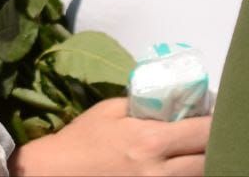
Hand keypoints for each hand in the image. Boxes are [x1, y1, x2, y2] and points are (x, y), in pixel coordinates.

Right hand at [11, 98, 209, 175]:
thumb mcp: (108, 110)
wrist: (59, 171)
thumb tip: (169, 100)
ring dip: (197, 160)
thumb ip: (142, 105)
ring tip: (184, 149)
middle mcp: (160, 168)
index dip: (210, 122)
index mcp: (149, 139)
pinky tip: (171, 163)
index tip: (207, 115)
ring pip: (199, 174)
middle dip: (208, 143)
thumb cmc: (81, 139)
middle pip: (208, 157)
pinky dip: (183, 173)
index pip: (202, 131)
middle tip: (198, 133)